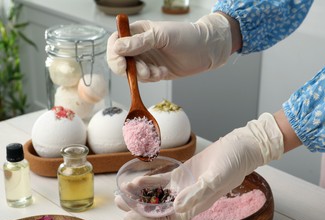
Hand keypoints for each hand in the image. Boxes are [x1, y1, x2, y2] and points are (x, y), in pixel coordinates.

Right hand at [106, 13, 231, 81]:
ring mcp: (147, 59)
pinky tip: (163, 72)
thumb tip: (118, 47)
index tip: (123, 64)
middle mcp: (140, 46)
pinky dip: (152, 78)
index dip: (115, 54)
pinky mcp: (155, 71)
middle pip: (121, 60)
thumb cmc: (187, 36)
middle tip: (143, 72)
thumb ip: (139, 42)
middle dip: (129, 69)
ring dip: (143, 75)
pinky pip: (145, 79)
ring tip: (157, 71)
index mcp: (138, 32)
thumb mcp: (162, 36)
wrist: (206, 50)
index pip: (116, 42)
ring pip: (133, 72)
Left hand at [115, 113, 283, 219]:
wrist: (239, 147)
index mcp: (195, 206)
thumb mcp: (215, 180)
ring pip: (157, 195)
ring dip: (140, 195)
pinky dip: (149, 181)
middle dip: (137, 208)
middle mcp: (187, 199)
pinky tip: (137, 179)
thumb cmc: (232, 165)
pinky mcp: (182, 173)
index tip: (130, 216)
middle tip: (119, 203)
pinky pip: (162, 180)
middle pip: (158, 209)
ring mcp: (184, 186)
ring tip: (122, 192)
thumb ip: (196, 193)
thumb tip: (176, 207)